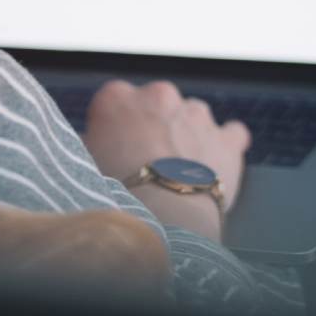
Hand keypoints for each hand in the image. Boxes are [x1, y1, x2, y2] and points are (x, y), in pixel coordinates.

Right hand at [79, 80, 248, 241]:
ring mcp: (196, 113)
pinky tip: (218, 161)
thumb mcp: (83, 163)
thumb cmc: (114, 194)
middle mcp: (159, 95)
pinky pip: (232, 134)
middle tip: (145, 165)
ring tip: (178, 173)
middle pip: (156, 106)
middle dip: (153, 128)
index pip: (114, 103)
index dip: (115, 129)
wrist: (161, 220)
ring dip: (187, 136)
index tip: (115, 151)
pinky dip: (226, 145)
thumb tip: (87, 142)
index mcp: (117, 97)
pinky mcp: (226, 138)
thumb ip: (89, 143)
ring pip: (192, 118)